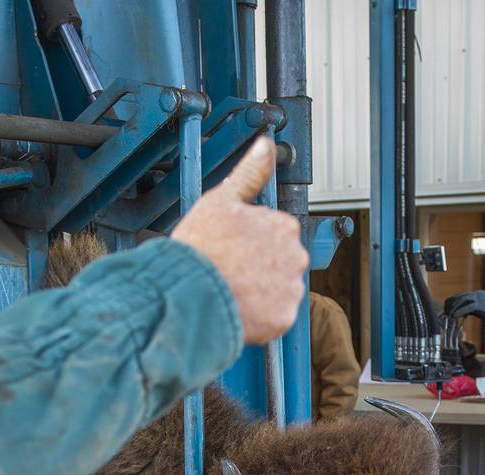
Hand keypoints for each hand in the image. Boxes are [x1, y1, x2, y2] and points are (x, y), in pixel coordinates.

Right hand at [172, 137, 307, 345]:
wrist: (188, 295)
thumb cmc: (201, 248)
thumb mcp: (221, 200)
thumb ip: (249, 173)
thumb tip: (266, 144)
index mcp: (284, 226)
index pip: (276, 234)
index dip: (250, 242)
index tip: (231, 248)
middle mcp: (296, 257)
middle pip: (280, 263)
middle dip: (260, 268)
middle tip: (230, 272)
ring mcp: (290, 290)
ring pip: (277, 292)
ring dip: (259, 294)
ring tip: (230, 291)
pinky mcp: (283, 319)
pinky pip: (273, 319)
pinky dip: (258, 318)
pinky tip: (236, 309)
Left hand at [444, 290, 484, 332]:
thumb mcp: (477, 310)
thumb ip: (468, 309)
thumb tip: (457, 313)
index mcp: (476, 294)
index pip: (460, 295)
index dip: (452, 301)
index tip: (446, 307)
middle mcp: (477, 294)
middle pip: (460, 296)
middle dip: (451, 304)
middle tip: (446, 312)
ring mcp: (480, 298)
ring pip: (462, 300)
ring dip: (454, 308)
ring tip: (449, 315)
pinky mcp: (482, 305)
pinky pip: (468, 307)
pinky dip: (460, 311)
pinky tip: (455, 316)